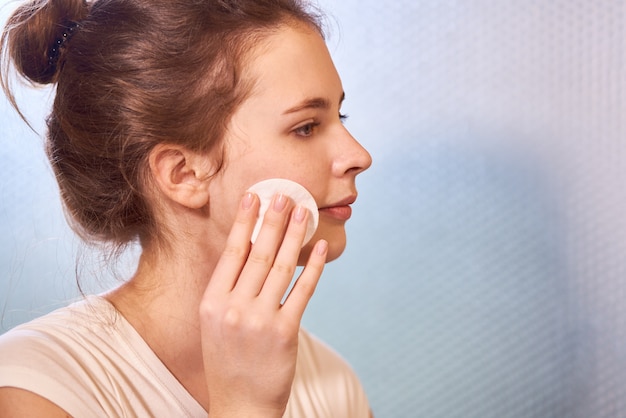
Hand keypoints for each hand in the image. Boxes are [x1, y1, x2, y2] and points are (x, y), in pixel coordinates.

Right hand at [199, 192, 326, 416]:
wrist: (240, 406)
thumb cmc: (228, 360)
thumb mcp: (215, 323)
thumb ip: (227, 290)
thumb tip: (246, 251)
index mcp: (212, 302)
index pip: (232, 252)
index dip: (245, 222)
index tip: (254, 197)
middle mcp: (233, 307)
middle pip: (258, 254)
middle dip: (274, 220)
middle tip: (285, 195)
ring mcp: (259, 320)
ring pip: (281, 267)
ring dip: (294, 236)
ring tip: (304, 212)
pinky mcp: (285, 332)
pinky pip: (303, 291)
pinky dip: (313, 267)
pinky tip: (320, 247)